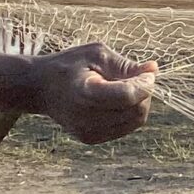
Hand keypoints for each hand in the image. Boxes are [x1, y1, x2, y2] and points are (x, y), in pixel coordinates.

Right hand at [32, 43, 157, 144]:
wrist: (40, 88)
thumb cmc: (69, 66)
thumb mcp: (97, 54)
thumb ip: (126, 65)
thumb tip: (153, 70)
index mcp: (85, 93)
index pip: (127, 96)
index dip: (145, 84)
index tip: (148, 73)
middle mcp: (85, 118)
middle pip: (135, 111)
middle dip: (144, 94)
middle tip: (136, 78)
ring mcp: (88, 132)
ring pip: (135, 122)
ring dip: (138, 103)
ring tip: (122, 87)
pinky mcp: (90, 139)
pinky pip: (125, 127)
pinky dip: (128, 113)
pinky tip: (115, 100)